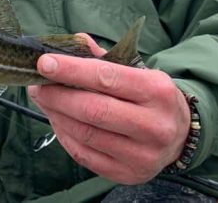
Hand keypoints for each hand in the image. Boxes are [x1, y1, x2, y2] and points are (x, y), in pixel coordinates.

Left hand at [28, 34, 189, 184]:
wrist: (180, 136)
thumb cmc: (149, 97)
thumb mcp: (137, 70)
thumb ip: (103, 57)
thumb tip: (72, 41)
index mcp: (157, 91)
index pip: (107, 77)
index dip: (71, 70)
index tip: (44, 63)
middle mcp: (153, 125)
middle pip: (93, 109)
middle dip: (57, 95)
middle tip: (37, 84)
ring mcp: (141, 154)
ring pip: (85, 133)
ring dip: (56, 114)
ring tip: (44, 100)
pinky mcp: (127, 174)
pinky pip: (84, 155)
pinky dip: (64, 135)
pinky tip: (57, 120)